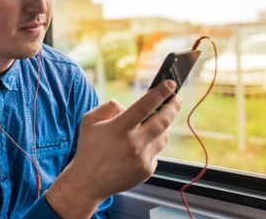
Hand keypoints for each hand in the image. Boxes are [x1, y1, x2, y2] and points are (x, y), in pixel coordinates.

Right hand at [45, 80, 180, 217]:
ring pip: (163, 136)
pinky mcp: (147, 170)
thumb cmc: (88, 148)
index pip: (145, 106)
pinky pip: (156, 152)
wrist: (88, 181)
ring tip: (159, 119)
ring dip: (163, 126)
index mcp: (119, 128)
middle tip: (177, 98)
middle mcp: (133, 143)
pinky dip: (151, 145)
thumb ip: (109, 107)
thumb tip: (127, 107)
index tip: (171, 84)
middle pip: (162, 120)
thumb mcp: (89, 120)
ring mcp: (142, 158)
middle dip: (173, 106)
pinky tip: (139, 145)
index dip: (160, 93)